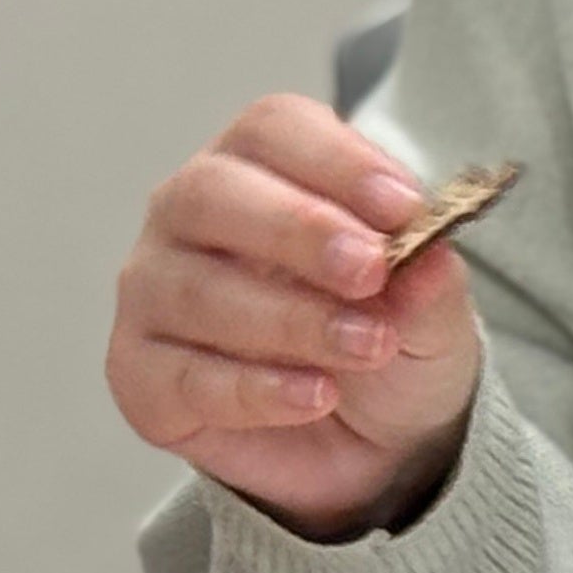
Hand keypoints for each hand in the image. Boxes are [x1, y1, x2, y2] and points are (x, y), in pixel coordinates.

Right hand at [106, 95, 483, 537]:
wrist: (370, 443)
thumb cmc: (385, 339)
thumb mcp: (431, 314)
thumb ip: (428, 284)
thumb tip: (429, 258)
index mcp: (258, 166)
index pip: (273, 130)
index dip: (336, 161)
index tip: (404, 207)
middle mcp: (188, 216)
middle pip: (212, 193)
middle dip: (296, 229)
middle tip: (368, 270)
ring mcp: (154, 293)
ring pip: (195, 290)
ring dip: (290, 320)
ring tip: (366, 345)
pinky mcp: (141, 374)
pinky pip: (184, 376)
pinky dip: (256, 389)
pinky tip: (315, 396)